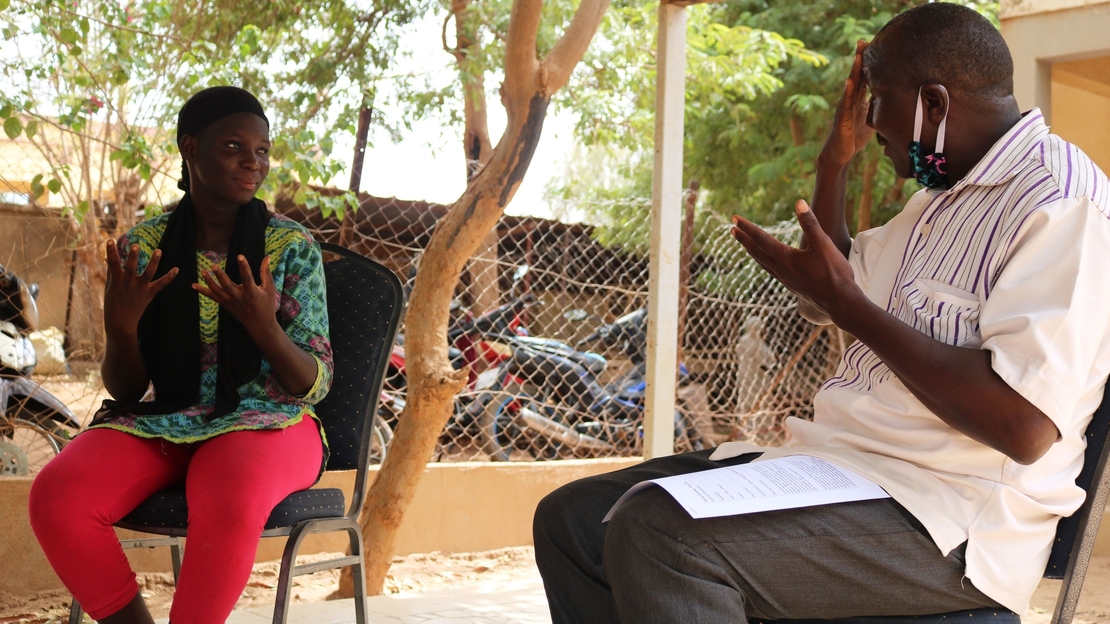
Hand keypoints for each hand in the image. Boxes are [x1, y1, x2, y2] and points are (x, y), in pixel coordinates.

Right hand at [103, 239, 177, 335]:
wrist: (120, 323)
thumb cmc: (112, 303)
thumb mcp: (109, 288)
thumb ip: (111, 273)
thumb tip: (108, 258)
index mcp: (116, 282)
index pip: (112, 264)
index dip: (110, 252)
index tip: (110, 240)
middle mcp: (128, 284)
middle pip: (130, 268)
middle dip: (132, 257)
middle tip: (135, 245)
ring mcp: (139, 289)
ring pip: (148, 274)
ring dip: (153, 262)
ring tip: (158, 250)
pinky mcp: (149, 295)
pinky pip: (160, 285)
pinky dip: (169, 277)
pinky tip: (176, 269)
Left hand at [194, 255, 277, 332]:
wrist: (260, 324)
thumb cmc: (267, 305)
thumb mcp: (270, 289)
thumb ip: (266, 272)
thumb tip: (267, 257)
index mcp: (252, 293)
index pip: (247, 278)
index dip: (244, 267)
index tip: (240, 256)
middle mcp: (239, 298)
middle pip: (227, 286)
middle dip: (220, 276)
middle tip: (213, 265)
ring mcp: (231, 302)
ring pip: (217, 291)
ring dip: (209, 282)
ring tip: (203, 271)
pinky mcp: (225, 304)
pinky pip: (212, 297)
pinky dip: (203, 291)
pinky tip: (194, 285)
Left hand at [730, 200, 859, 319]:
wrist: (841, 302)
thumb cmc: (834, 273)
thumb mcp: (824, 244)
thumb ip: (810, 223)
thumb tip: (799, 203)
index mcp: (786, 258)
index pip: (761, 239)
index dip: (747, 227)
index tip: (734, 219)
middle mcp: (781, 270)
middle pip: (756, 252)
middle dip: (743, 239)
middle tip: (732, 229)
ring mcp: (785, 280)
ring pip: (762, 263)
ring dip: (752, 251)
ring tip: (744, 244)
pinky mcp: (792, 286)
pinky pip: (771, 271)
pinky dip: (764, 263)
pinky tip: (768, 262)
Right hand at [821, 40, 873, 168]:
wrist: (840, 154)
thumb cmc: (854, 137)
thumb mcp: (869, 119)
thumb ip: (877, 107)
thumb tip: (892, 99)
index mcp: (857, 100)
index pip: (863, 77)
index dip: (867, 62)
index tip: (872, 46)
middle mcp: (849, 101)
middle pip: (855, 76)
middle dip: (859, 59)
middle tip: (862, 41)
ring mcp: (844, 109)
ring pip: (850, 86)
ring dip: (854, 70)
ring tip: (858, 55)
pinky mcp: (842, 119)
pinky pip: (845, 103)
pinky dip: (847, 91)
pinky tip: (849, 81)